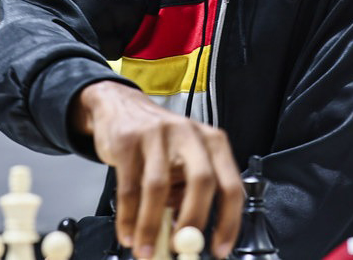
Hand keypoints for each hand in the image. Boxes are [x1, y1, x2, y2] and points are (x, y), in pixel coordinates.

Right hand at [70, 81, 243, 258]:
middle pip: (202, 180)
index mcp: (212, 141)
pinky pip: (129, 187)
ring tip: (146, 250)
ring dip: (151, 227)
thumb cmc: (159, 141)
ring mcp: (158, 134)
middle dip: (193, 220)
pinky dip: (128, 217)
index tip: (218, 249)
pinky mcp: (128, 140)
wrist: (121, 106)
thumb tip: (189, 238)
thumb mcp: (183, 160)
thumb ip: (188, 194)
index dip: (228, 221)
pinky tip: (128, 234)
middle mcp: (189, 133)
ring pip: (159, 187)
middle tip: (183, 247)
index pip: (231, 184)